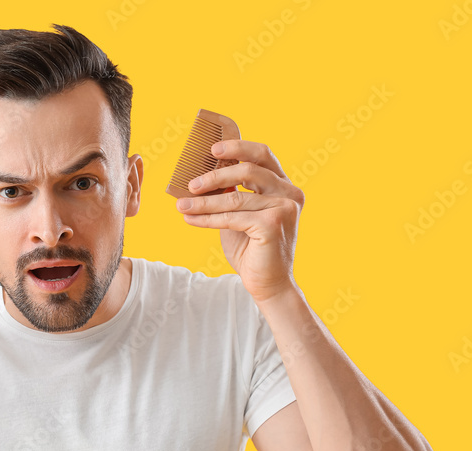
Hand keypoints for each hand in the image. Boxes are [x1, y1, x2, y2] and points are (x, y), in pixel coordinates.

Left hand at [176, 140, 303, 302]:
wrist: (268, 284)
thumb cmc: (252, 249)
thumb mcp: (239, 215)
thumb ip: (230, 194)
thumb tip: (201, 177)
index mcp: (284, 186)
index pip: (263, 155)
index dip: (238, 146)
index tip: (212, 148)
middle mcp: (289, 193)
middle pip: (248, 170)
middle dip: (216, 175)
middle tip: (192, 183)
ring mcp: (284, 208)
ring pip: (235, 197)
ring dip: (204, 202)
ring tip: (182, 205)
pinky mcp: (273, 224)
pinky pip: (232, 217)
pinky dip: (207, 219)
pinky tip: (190, 219)